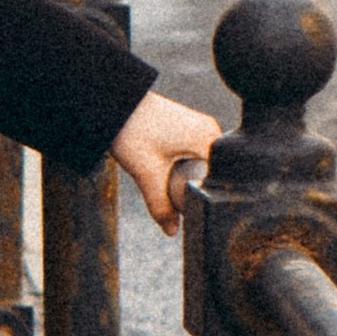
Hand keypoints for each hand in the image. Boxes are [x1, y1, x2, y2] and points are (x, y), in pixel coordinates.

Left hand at [109, 88, 221, 233]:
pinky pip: (191, 156)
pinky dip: (182, 169)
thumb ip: (161, 205)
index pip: (223, 178)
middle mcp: (210, 131)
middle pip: (213, 173)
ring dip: (188, 180)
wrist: (113, 104)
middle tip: (181, 205)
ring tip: (170, 186)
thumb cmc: (131, 130)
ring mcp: (198, 128)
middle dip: (198, 191)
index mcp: (210, 139)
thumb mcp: (147, 173)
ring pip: (201, 166)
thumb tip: (172, 231)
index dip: (211, 199)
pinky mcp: (186, 129)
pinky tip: (167, 173)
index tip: (197, 213)